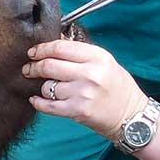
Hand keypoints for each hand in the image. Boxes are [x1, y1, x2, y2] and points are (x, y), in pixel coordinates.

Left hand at [22, 38, 145, 137]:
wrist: (131, 116)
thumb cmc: (118, 87)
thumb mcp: (105, 62)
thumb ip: (81, 53)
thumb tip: (54, 43)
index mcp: (98, 57)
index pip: (61, 48)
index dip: (42, 49)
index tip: (33, 52)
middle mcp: (90, 74)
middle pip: (50, 65)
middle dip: (34, 66)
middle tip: (29, 68)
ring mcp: (83, 93)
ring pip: (48, 86)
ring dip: (41, 86)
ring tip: (44, 86)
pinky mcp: (78, 111)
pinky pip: (49, 106)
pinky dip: (38, 102)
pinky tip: (36, 100)